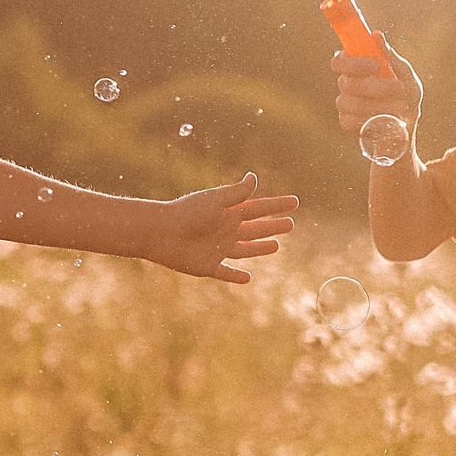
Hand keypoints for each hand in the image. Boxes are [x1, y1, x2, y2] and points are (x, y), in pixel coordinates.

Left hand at [156, 172, 297, 284]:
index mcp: (228, 212)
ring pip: (245, 249)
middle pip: (255, 228)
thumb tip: (254, 177)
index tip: (295, 201)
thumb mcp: (216, 200)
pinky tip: (247, 278)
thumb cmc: (187, 213)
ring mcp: (217, 248)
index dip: (277, 205)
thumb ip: (237, 193)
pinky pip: (225, 272)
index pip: (259, 208)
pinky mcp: (208, 266)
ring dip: (261, 248)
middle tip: (291, 224)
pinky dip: (236, 276)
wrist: (160, 232)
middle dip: (273, 226)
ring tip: (276, 246)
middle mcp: (225, 230)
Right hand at [332, 39, 424, 135]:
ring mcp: (344, 104)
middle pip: (348, 83)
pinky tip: (387, 118)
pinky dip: (373, 119)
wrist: (407, 122)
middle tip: (399, 88)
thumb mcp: (403, 73)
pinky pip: (352, 121)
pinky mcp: (346, 122)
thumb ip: (389, 56)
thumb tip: (376, 35)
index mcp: (354, 68)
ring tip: (401, 106)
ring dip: (381, 105)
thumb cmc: (404, 93)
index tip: (375, 64)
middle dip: (377, 87)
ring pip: (353, 103)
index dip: (353, 62)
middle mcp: (345, 84)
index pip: (339, 62)